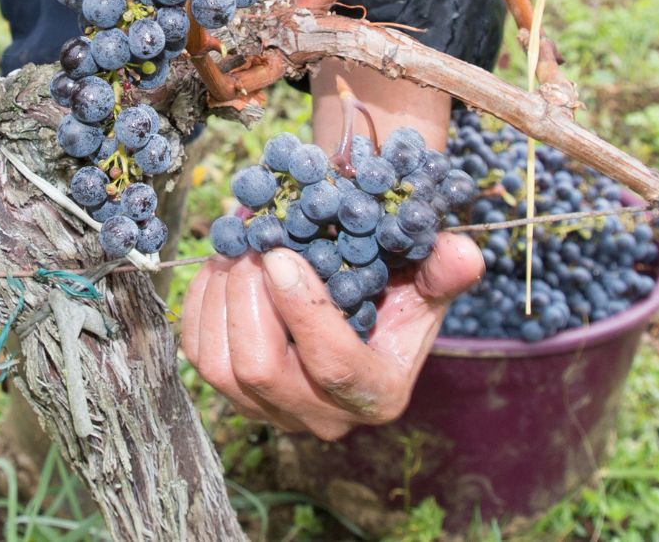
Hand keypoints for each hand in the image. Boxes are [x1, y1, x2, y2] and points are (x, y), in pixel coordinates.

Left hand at [180, 233, 483, 439]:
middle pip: (260, 371)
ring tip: (236, 246)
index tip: (282, 254)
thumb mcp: (429, 280)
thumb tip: (462, 254)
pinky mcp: (232, 394)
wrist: (359, 307)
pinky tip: (221, 264)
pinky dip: (200, 303)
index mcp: (377, 395)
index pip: (333, 366)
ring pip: (219, 367)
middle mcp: (322, 416)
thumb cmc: (398, 292)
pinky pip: (196, 353)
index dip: (302, 310)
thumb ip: (446, 269)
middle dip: (247, 298)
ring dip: (219, 296)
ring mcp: (271, 410)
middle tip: (252, 243)